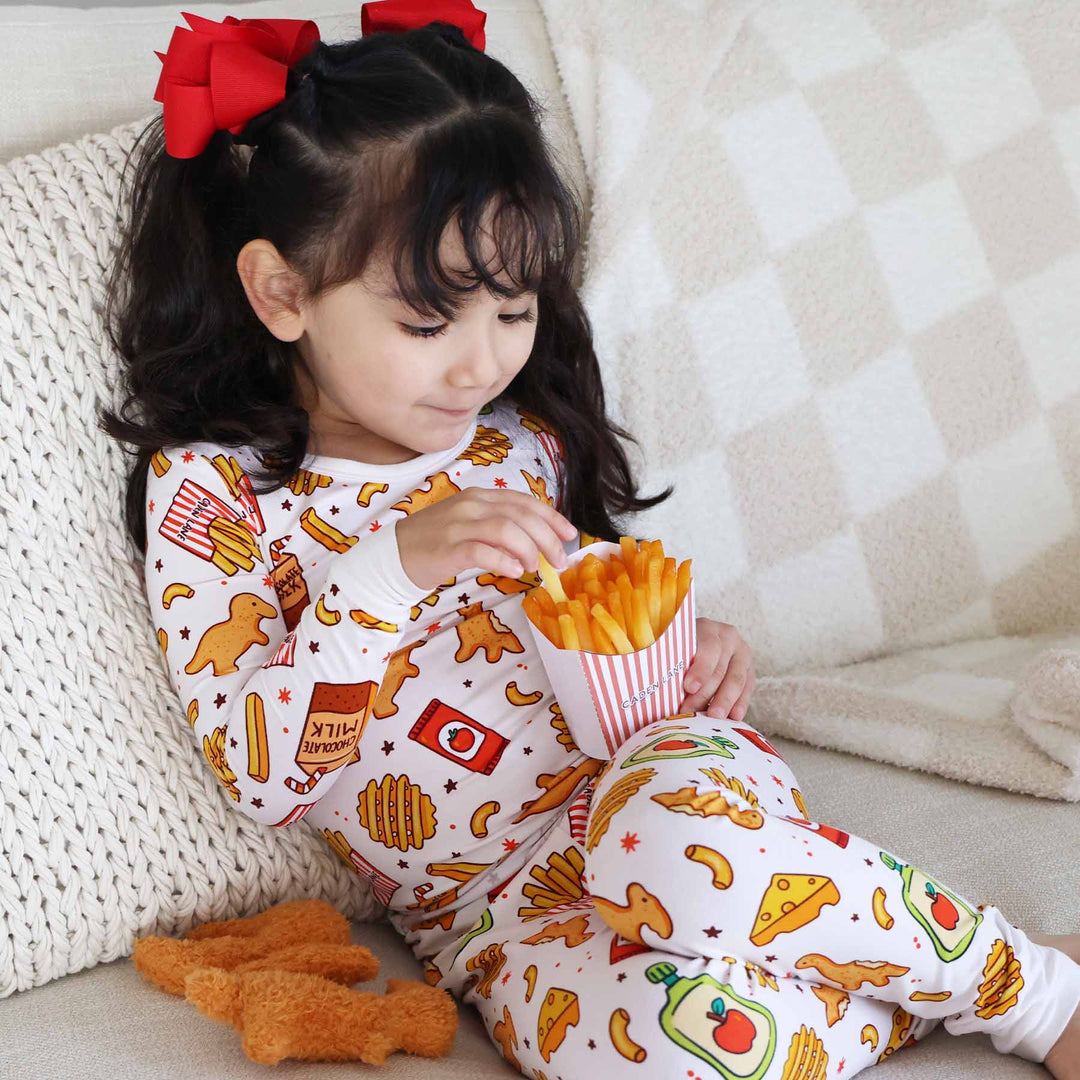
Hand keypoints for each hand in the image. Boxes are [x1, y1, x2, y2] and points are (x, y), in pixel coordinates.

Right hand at [395, 487, 575, 591]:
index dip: (552, 517)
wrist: (393, 556)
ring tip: (533, 567)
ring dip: (528, 549)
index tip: (570, 535)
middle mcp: (471, 505)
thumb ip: (499, 527)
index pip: (524, 501)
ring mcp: (458, 525)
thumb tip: (535, 542)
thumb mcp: (470, 525)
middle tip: (560, 561)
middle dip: (548, 538)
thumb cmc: (435, 544)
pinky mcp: (447, 548)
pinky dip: (504, 561)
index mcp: (479, 497)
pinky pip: (483, 551)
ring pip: (507, 529)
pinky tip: (514, 571)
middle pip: (521, 515)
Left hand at [679, 618, 755, 720]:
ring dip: (724, 701)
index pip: (708, 648)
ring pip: (736, 679)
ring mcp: (741, 652)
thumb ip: (670, 662)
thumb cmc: (679, 650)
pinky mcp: (749, 669)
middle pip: (720, 668)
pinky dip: (740, 703)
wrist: (697, 644)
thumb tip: (656, 685)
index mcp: (706, 627)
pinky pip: (748, 687)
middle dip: (706, 693)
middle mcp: (727, 637)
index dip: (700, 669)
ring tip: (714, 718)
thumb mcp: (673, 648)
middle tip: (693, 711)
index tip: (689, 687)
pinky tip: (734, 717)